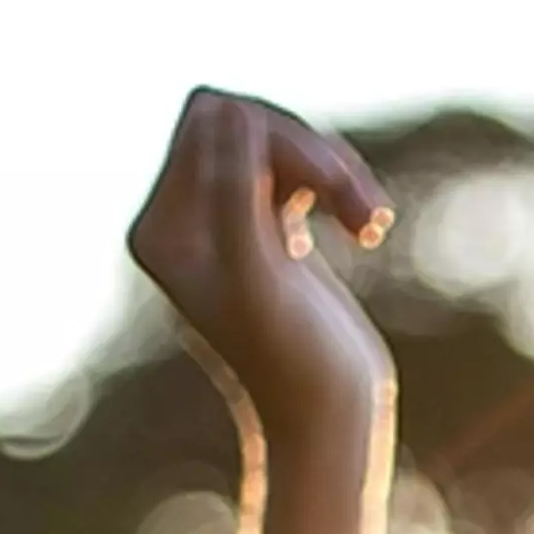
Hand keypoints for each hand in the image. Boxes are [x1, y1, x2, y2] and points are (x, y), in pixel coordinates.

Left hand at [128, 87, 395, 444]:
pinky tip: (368, 229)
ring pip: (279, 143)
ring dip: (334, 172)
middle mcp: (183, 222)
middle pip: (244, 122)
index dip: (277, 137)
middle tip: (358, 208)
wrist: (330, 424)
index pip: (211, 121)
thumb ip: (234, 192)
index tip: (327, 186)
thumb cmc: (296, 365)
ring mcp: (226, 225)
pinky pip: (299, 168)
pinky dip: (339, 188)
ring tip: (371, 223)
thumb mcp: (261, 277)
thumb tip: (230, 108)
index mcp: (162, 229)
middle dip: (309, 152)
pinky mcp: (268, 232)